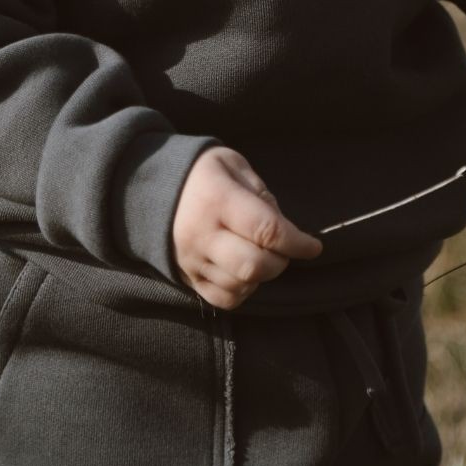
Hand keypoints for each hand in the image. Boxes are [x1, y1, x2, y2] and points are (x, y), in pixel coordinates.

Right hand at [172, 147, 322, 309]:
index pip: (266, 230)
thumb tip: (284, 229)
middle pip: (255, 266)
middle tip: (283, 248)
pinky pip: (225, 299)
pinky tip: (244, 271)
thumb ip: (262, 194)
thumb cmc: (203, 173)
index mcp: (217, 199)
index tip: (313, 246)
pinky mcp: (187, 278)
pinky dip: (244, 290)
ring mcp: (192, 259)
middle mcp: (202, 233)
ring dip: (262, 276)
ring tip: (260, 254)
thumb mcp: (233, 166)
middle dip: (281, 261)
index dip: (297, 243)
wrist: (151, 188)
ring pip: (242, 286)